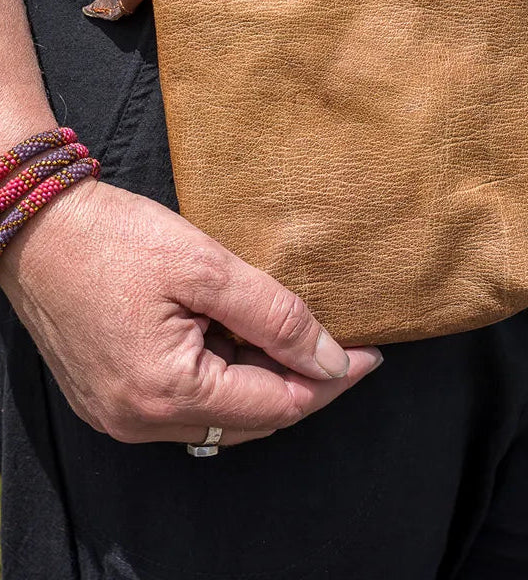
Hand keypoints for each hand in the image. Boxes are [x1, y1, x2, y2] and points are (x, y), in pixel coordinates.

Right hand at [0, 179, 381, 445]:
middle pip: (251, 420)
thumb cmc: (112, 238)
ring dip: (264, 382)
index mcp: (165, 393)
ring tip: (297, 337)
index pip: (277, 405)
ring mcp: (120, 414)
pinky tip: (244, 341)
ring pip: (221, 416)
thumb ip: (275, 316)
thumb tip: (331, 359)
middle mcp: (140, 421)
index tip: (372, 353)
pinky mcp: (111, 397)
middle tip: (344, 345)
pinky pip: (188, 405)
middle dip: (303, 384)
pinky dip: (226, 378)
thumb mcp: (206, 267)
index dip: (331, 380)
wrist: (34, 227)